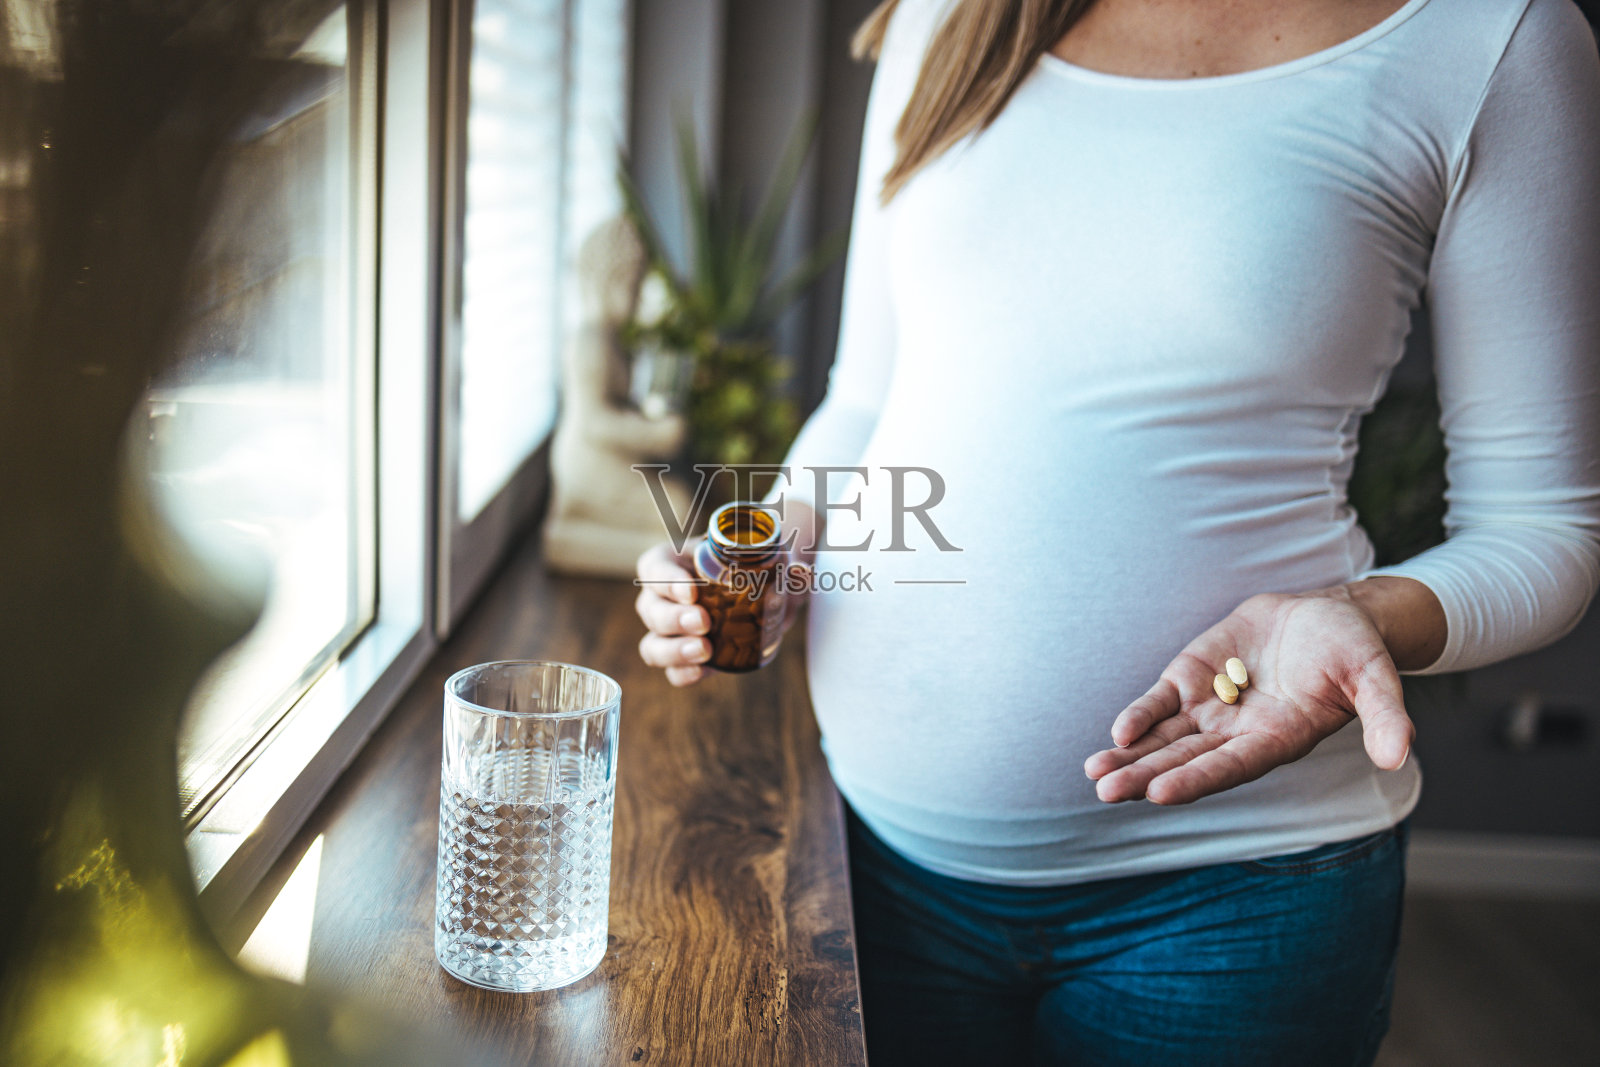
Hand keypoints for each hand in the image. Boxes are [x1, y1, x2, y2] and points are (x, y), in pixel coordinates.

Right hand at [634, 540, 811, 685]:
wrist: (766, 592)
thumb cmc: (756, 565)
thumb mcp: (771, 559)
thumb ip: (787, 564)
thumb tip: (803, 574)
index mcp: (673, 562)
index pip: (654, 568)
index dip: (666, 580)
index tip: (692, 591)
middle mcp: (663, 597)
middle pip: (651, 609)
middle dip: (674, 618)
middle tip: (704, 622)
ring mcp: (670, 631)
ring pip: (653, 644)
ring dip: (674, 650)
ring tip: (704, 651)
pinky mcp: (685, 656)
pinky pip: (672, 670)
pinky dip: (682, 673)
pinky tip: (702, 672)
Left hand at [1083, 588, 1414, 805]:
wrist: (1325, 615)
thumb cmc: (1353, 650)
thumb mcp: (1375, 677)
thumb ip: (1385, 716)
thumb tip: (1398, 755)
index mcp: (1278, 740)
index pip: (1231, 767)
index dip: (1197, 779)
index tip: (1161, 793)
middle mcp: (1238, 734)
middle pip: (1186, 761)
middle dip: (1146, 777)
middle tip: (1107, 793)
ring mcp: (1211, 708)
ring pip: (1163, 740)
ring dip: (1129, 756)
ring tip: (1094, 774)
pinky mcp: (1192, 678)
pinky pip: (1160, 703)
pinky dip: (1140, 716)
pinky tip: (1117, 732)